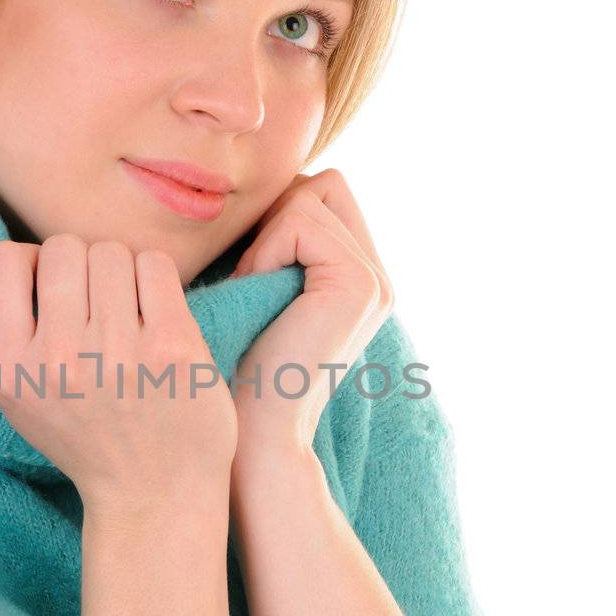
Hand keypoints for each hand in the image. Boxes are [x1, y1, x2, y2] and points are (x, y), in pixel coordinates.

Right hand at [0, 229, 237, 503]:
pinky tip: (154, 318)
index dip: (28, 265)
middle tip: (92, 312)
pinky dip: (154, 281)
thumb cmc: (79, 429)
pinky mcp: (172, 347)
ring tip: (123, 318)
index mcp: (9, 368)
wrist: (153, 491)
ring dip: (119, 274)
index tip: (48, 297)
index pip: (3, 259)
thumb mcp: (13, 384)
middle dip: (79, 268)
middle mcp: (59, 360)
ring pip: (111, 252)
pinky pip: (155, 265)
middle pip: (63, 248)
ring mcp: (119, 353)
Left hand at [227, 169, 393, 455]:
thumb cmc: (236, 364)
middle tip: (250, 276)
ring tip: (251, 292)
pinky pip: (299, 222)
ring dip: (264, 239)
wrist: (253, 430)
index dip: (278, 214)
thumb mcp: (257, 292)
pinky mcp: (358, 283)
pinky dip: (264, 253)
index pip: (325, 194)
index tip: (250, 268)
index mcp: (360, 279)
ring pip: (310, 196)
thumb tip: (255, 186)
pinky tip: (254, 295)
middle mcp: (378, 278)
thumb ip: (275, 243)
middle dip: (275, 217)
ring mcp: (375, 281)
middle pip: (324, 184)